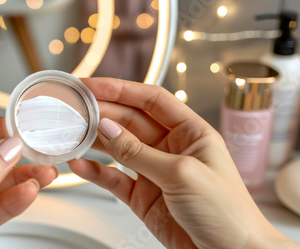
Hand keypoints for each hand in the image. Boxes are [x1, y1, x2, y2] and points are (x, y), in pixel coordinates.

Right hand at [69, 78, 298, 248]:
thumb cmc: (228, 213)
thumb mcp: (182, 174)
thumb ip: (140, 152)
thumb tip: (108, 128)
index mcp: (190, 132)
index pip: (151, 99)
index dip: (121, 89)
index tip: (93, 85)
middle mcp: (171, 148)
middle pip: (130, 121)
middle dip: (103, 113)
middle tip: (75, 109)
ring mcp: (155, 172)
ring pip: (118, 148)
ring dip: (95, 140)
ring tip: (71, 132)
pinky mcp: (143, 197)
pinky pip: (114, 178)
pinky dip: (96, 171)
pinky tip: (80, 164)